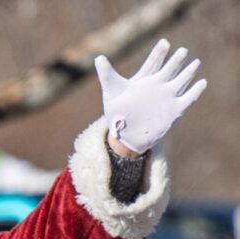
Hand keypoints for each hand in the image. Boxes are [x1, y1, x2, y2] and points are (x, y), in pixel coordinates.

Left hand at [95, 39, 205, 154]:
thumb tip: (98, 58)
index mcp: (144, 80)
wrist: (125, 134)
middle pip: (170, 69)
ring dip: (188, 72)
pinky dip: (195, 91)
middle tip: (182, 51)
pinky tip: (202, 83)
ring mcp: (167, 97)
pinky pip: (187, 99)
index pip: (153, 63)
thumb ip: (107, 74)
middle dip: (176, 60)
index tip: (164, 43)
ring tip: (195, 62)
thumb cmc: (117, 112)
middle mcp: (158, 85)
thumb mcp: (111, 91)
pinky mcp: (173, 110)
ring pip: (181, 81)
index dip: (159, 54)